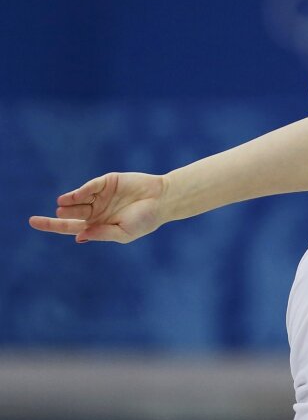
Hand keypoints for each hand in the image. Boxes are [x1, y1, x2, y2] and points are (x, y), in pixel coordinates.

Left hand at [29, 172, 167, 243]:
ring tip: (63, 204)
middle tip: (59, 213)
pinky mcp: (107, 182)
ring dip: (68, 202)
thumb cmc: (146, 220)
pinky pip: (90, 186)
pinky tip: (76, 195)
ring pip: (78, 200)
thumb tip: (78, 237)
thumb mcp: (124, 233)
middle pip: (70, 213)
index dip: (51, 225)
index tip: (32, 221)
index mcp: (98, 225)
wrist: (163, 200)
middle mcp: (96, 210)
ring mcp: (100, 195)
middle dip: (61, 214)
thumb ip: (102, 233)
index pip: (70, 226)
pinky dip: (81, 191)